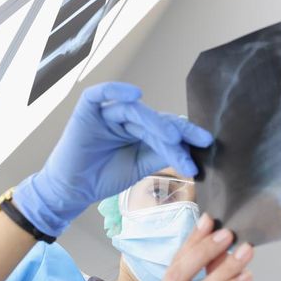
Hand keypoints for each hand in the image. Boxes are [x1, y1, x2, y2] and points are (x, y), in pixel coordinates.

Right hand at [14, 82, 212, 235]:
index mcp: (141, 130)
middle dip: (175, 131)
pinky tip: (135, 95)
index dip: (187, 133)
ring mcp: (107, 113)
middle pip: (155, 119)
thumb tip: (189, 146)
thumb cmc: (104, 177)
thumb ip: (162, 153)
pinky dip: (117, 90)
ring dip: (155, 123)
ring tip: (171, 137)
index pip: (167, 127)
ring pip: (135, 111)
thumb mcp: (141, 166)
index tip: (206, 141)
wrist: (73, 190)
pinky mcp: (87, 110)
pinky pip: (101, 94)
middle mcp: (126, 118)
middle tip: (194, 143)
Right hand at [151, 214, 253, 280]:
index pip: (175, 264)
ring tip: (246, 254)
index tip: (209, 221)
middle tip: (227, 235)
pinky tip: (245, 277)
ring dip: (225, 269)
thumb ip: (215, 274)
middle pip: (178, 274)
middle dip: (204, 250)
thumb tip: (221, 242)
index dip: (192, 241)